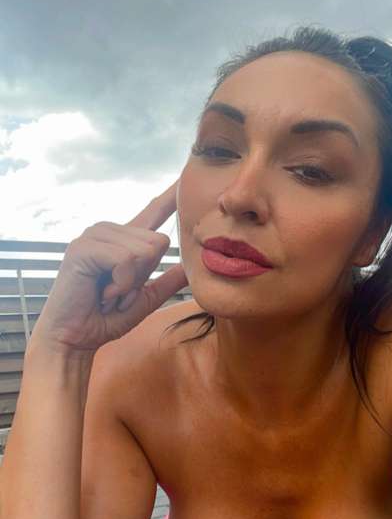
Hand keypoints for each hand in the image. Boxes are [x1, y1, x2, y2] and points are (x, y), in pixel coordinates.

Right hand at [30, 180, 187, 353]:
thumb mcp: (145, 299)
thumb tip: (191, 267)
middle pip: (158, 241)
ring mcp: (93, 236)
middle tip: (118, 292)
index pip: (152, 212)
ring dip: (131, 284)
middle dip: (144, 277)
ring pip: (144, 250)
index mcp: (123, 241)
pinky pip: (126, 259)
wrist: (74, 340)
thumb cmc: (104, 319)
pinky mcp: (83, 248)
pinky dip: (121, 284)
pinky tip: (102, 293)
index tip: (184, 178)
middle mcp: (108, 232)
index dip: (169, 197)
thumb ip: (167, 282)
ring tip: (108, 293)